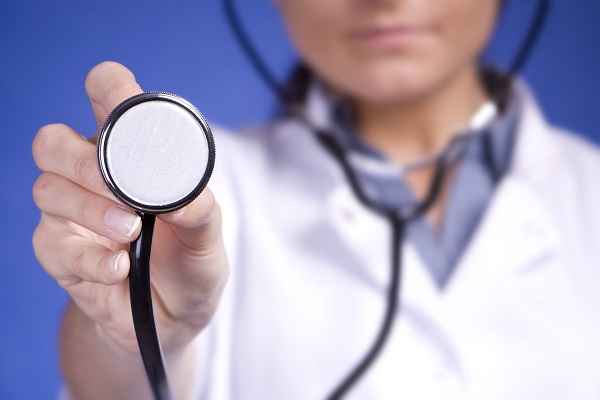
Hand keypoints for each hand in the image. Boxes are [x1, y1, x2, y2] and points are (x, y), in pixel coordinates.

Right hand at [32, 61, 228, 356]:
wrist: (175, 319)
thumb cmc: (191, 263)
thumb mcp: (209, 234)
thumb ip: (199, 207)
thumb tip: (180, 190)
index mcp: (131, 155)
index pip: (107, 98)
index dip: (110, 88)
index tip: (126, 105)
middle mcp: (93, 177)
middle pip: (52, 141)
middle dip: (82, 161)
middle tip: (123, 190)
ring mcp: (71, 216)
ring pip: (47, 190)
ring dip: (91, 211)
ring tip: (132, 231)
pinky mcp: (61, 255)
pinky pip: (54, 245)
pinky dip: (91, 258)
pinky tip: (120, 268)